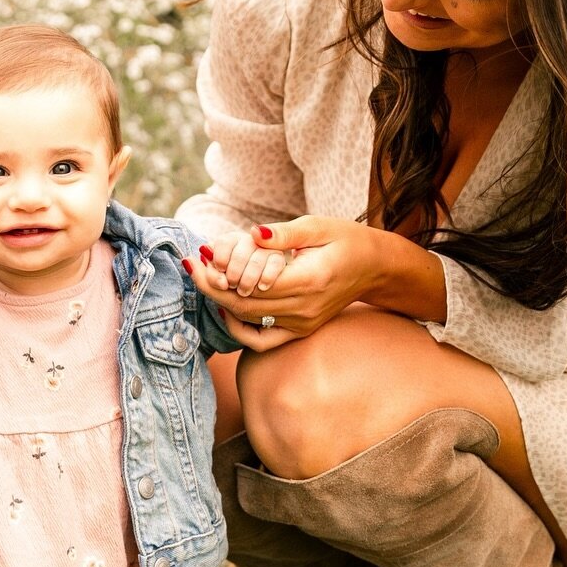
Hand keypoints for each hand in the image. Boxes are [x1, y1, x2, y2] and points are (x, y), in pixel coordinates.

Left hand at [188, 217, 383, 349]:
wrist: (375, 268)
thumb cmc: (346, 240)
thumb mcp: (318, 226)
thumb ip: (284, 234)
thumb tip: (253, 233)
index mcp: (309, 280)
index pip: (252, 284)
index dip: (221, 271)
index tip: (200, 254)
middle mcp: (304, 309)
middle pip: (244, 306)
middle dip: (212, 286)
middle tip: (192, 266)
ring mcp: (302, 325)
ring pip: (249, 321)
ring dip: (221, 301)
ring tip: (203, 279)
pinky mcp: (300, 331)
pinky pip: (262, 339)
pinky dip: (239, 327)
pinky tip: (226, 306)